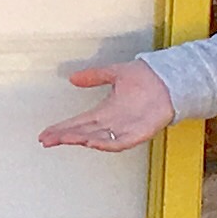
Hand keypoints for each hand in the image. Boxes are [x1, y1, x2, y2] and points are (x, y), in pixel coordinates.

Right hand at [40, 56, 174, 152]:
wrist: (170, 80)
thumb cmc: (147, 78)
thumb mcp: (114, 73)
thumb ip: (94, 76)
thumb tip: (73, 78)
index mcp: (106, 111)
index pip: (79, 122)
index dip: (62, 128)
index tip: (46, 134)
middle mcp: (113, 122)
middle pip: (84, 132)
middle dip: (65, 137)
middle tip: (47, 140)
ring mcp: (126, 128)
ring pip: (98, 139)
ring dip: (82, 139)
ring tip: (66, 139)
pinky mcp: (140, 132)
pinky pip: (121, 142)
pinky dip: (107, 144)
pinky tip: (94, 143)